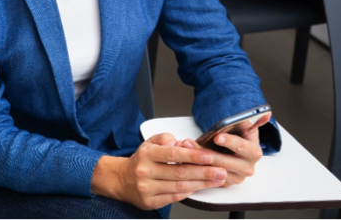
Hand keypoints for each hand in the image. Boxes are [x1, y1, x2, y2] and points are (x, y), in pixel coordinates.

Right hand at [91, 134, 226, 209]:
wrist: (120, 180)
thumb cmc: (140, 161)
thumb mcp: (148, 143)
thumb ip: (165, 139)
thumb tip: (182, 143)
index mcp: (146, 154)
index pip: (173, 154)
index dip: (193, 156)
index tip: (209, 156)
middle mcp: (145, 171)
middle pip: (180, 172)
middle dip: (204, 172)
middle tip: (220, 171)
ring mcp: (147, 188)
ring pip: (179, 186)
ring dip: (201, 184)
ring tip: (215, 180)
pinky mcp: (150, 201)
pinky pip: (174, 197)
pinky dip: (188, 193)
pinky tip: (198, 188)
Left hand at [178, 113, 270, 186]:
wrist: (234, 149)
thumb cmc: (238, 136)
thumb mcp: (244, 127)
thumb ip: (252, 120)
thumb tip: (267, 112)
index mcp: (254, 153)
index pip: (243, 148)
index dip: (230, 142)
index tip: (217, 136)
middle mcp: (247, 168)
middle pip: (224, 162)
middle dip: (205, 152)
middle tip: (190, 143)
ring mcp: (235, 177)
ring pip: (214, 171)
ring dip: (196, 160)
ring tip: (184, 147)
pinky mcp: (224, 183)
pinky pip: (208, 177)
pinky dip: (195, 167)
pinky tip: (184, 157)